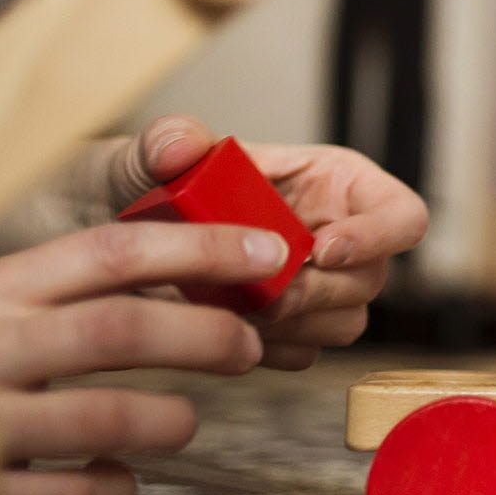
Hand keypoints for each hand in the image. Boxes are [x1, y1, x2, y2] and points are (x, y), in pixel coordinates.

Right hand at [0, 221, 276, 494]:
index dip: (200, 247)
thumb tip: (186, 268)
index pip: (111, 252)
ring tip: (182, 421)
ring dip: (171, 420)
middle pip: (122, 329)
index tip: (269, 250)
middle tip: (247, 346)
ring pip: (108, 418)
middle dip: (206, 335)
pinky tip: (116, 479)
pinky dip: (112, 489)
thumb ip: (62, 289)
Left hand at [98, 116, 428, 369]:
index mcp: (333, 182)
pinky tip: (223, 326)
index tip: (321, 249)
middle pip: (373, 278)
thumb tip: (182, 143)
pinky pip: (302, 354)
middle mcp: (337, 235)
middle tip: (263, 293)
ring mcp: (317, 287)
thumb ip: (164, 140)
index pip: (402, 213)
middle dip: (318, 291)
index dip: (378, 235)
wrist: (93, 244)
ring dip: (294, 323)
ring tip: (235, 307)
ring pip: (345, 323)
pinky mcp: (288, 330)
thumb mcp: (145, 155)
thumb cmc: (135, 188)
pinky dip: (267, 348)